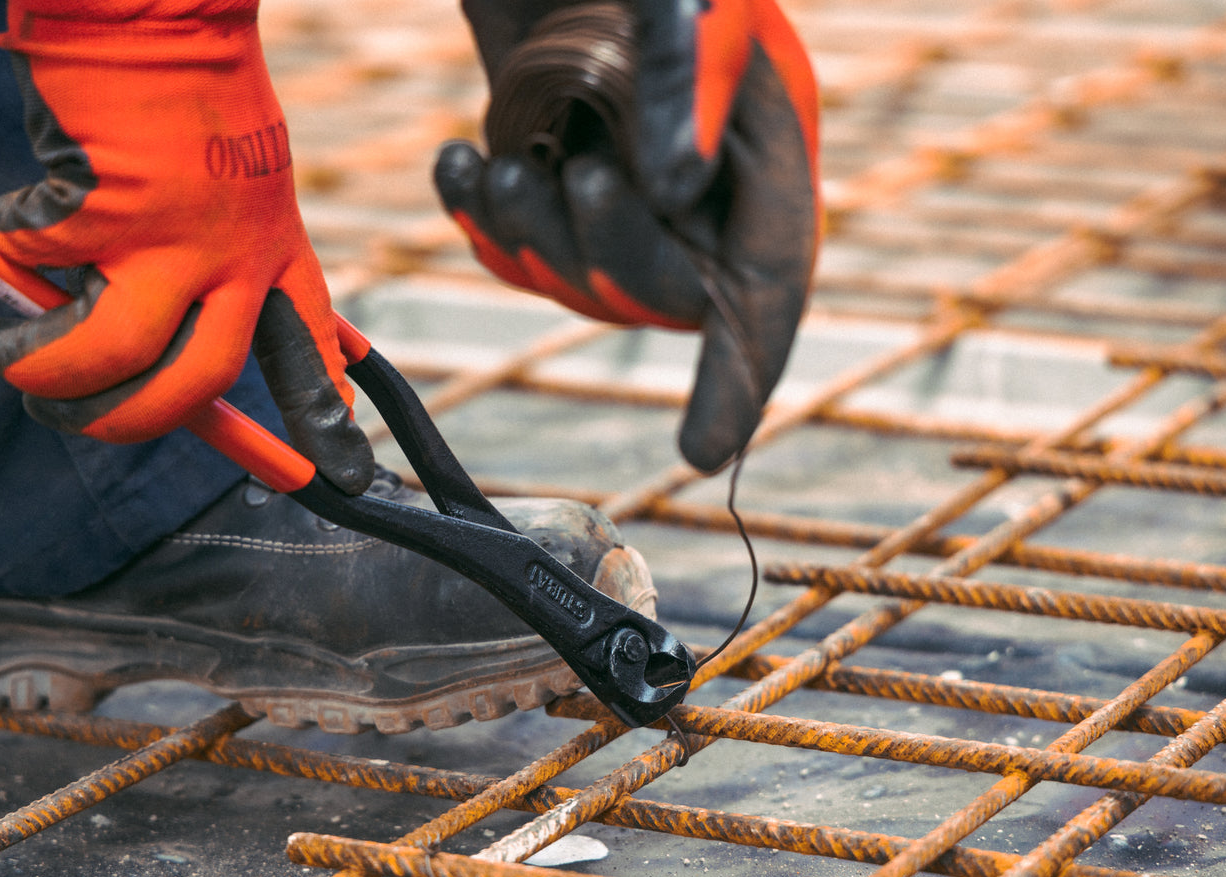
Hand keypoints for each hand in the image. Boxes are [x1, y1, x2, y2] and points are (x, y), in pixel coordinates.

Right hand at [0, 1, 373, 493]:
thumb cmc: (194, 89)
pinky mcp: (105, 209)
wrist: (164, 9)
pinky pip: (32, 268)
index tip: (343, 479)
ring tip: (8, 357)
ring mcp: (173, 238)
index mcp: (275, 250)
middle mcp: (235, 257)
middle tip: (73, 418)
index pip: (309, 348)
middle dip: (129, 423)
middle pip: (197, 383)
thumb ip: (211, 254)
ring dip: (44, 372)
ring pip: (109, 354)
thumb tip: (132, 335)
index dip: (322, 419)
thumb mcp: (242, 178)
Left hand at [436, 0, 820, 471]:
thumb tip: (675, 189)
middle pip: (664, 290)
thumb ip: (691, 78)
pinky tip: (459, 160)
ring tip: (500, 162)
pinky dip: (478, 215)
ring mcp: (617, 171)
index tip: (701, 449)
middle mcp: (694, 177)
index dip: (740, 374)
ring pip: (579, 272)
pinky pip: (515, 235)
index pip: (767, 286)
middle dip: (603, 257)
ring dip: (529, 238)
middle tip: (567, 174)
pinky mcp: (545, 152)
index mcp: (758, 145)